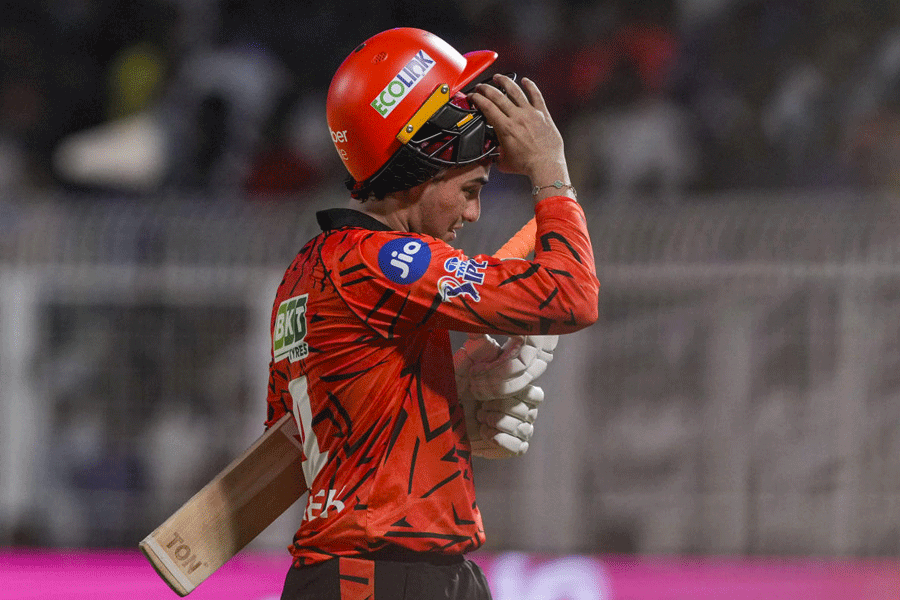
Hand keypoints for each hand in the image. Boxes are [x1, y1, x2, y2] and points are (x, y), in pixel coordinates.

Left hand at [454, 334, 557, 458]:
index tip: (488, 391)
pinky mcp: (512, 447)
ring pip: (524, 428)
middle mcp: (523, 407)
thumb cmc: (454, 388)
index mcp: (518, 387)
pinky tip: (485, 432)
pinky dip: (500, 440)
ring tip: (480, 418)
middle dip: (502, 408)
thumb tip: (485, 330)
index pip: (535, 393)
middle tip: (481, 406)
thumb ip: (479, 346)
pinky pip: (518, 447)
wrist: (442, 419)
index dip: (513, 394)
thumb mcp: (465, 364)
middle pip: (529, 411)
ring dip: (498, 423)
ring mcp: (519, 428)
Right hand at [468, 75, 568, 185]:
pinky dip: (530, 86)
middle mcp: (517, 117)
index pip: (487, 107)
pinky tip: (525, 80)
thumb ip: (496, 155)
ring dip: (505, 82)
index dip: (477, 99)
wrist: (546, 165)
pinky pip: (536, 95)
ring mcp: (530, 113)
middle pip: (497, 96)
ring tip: (498, 77)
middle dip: (486, 89)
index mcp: (505, 128)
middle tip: (481, 86)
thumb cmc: (527, 165)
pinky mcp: (542, 114)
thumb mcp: (504, 161)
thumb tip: (493, 154)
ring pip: (515, 91)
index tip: (473, 96)